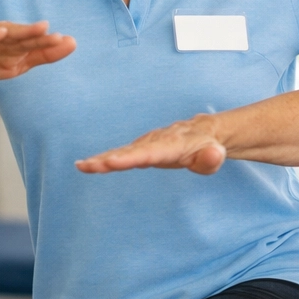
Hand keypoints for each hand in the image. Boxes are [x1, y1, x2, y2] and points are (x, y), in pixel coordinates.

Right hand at [0, 21, 75, 80]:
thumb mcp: (13, 65)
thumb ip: (37, 57)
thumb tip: (65, 46)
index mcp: (15, 44)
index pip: (36, 46)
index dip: (52, 46)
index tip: (72, 43)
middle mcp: (4, 36)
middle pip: (25, 38)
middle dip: (42, 37)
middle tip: (60, 37)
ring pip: (7, 34)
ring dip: (23, 31)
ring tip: (41, 27)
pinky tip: (3, 31)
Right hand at [76, 116, 227, 174]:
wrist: (202, 132)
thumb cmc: (209, 147)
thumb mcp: (215, 155)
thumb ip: (212, 158)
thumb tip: (214, 154)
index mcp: (172, 145)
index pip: (150, 153)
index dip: (132, 157)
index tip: (114, 162)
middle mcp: (155, 141)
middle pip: (131, 151)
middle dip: (110, 159)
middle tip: (89, 165)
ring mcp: (146, 143)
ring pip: (122, 151)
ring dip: (102, 159)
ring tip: (82, 166)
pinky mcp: (140, 148)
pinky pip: (120, 153)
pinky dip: (103, 159)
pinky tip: (86, 165)